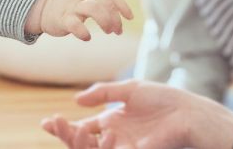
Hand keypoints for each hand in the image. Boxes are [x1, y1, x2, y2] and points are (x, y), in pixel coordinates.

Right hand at [26, 0, 133, 40]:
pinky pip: (74, 24)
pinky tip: (87, 37)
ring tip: (109, 32)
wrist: (42, 6)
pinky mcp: (62, 18)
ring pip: (92, 9)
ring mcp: (71, 6)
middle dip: (115, 18)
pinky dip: (82, 31)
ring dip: (104, 21)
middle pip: (104, 2)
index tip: (130, 18)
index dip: (122, 5)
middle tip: (118, 31)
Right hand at [41, 80, 232, 148]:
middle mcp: (114, 136)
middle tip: (52, 124)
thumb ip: (103, 92)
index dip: (64, 126)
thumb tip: (76, 99)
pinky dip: (102, 146)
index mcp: (112, 120)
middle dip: (65, 133)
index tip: (45, 122)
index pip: (83, 126)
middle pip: (82, 140)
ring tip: (73, 127)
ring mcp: (122, 147)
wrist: (186, 113)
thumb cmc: (162, 99)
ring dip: (79, 141)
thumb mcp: (130, 89)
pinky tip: (104, 134)